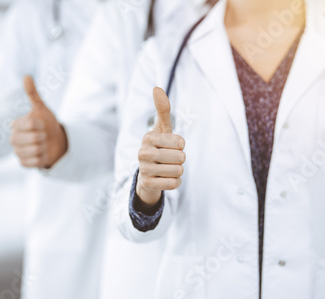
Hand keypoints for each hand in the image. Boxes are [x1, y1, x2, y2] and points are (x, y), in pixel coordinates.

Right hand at [10, 75, 67, 168]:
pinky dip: (42, 159)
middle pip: (35, 138)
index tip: (42, 124)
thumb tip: (27, 76)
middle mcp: (13, 138)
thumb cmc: (46, 123)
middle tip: (43, 136)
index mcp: (16, 125)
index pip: (32, 123)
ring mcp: (17, 151)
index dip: (42, 124)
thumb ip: (33, 94)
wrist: (54, 140)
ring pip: (36, 150)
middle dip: (44, 137)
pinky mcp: (23, 163)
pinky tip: (41, 154)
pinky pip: (34, 162)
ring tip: (43, 144)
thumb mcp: (42, 108)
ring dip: (44, 148)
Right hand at [136, 87, 185, 204]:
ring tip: (167, 168)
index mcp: (148, 137)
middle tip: (169, 159)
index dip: (181, 145)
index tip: (171, 146)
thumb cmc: (159, 147)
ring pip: (178, 171)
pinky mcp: (147, 184)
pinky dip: (175, 182)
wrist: (147, 174)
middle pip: (180, 158)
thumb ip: (162, 109)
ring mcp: (143, 169)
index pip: (180, 142)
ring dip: (178, 171)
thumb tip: (156, 87)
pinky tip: (165, 179)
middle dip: (180, 159)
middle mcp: (142, 153)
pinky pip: (173, 184)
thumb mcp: (162, 128)